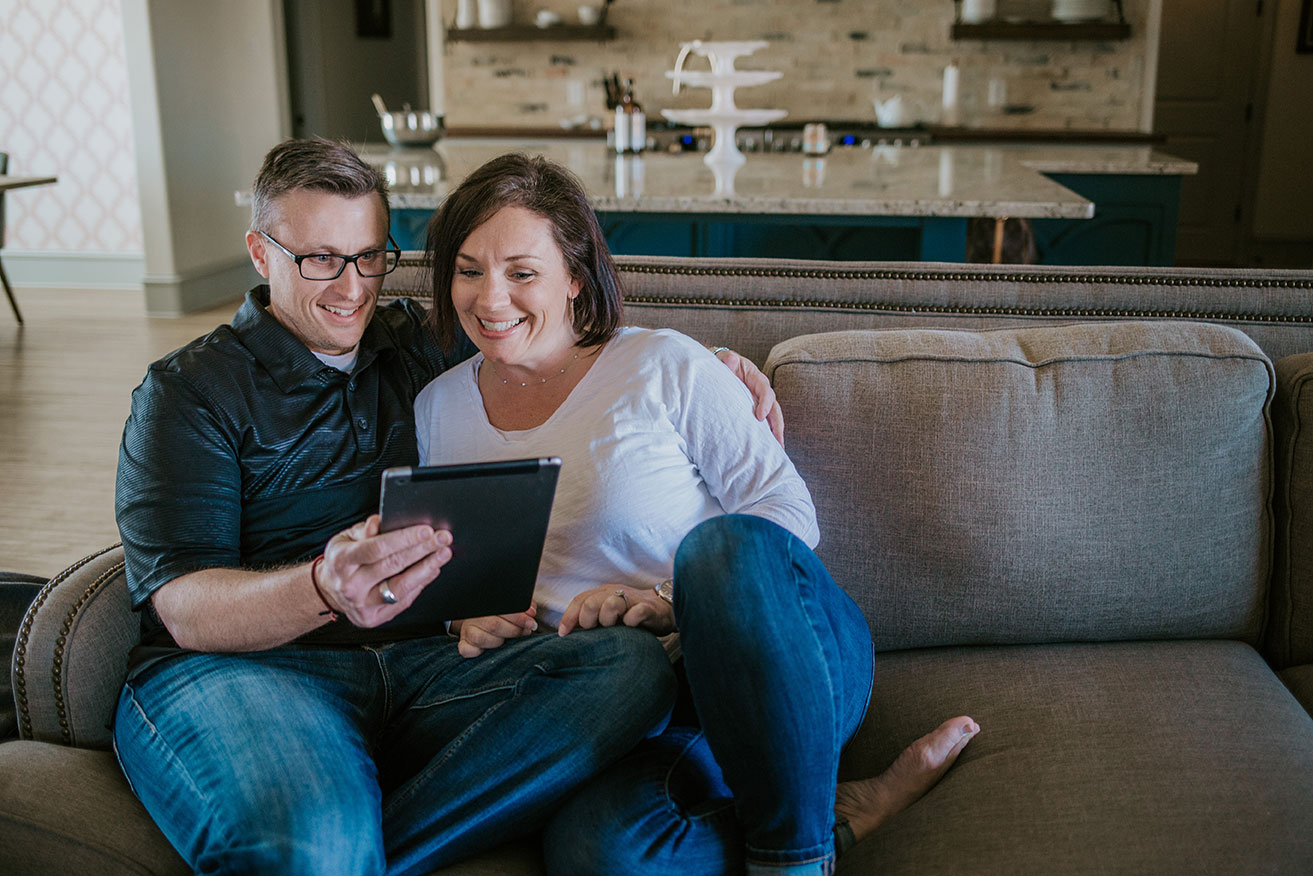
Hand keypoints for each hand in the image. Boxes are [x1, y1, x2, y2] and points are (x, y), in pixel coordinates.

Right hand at [316, 514, 452, 627]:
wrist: (329, 590)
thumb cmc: (343, 559)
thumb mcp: (345, 538)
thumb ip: (363, 530)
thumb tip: (378, 522)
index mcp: (342, 561)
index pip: (377, 548)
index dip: (404, 539)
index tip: (427, 530)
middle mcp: (351, 585)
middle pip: (393, 566)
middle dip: (423, 550)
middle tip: (443, 538)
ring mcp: (362, 605)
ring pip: (401, 587)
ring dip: (426, 569)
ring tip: (443, 554)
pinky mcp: (373, 618)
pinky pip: (403, 601)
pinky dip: (420, 584)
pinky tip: (432, 570)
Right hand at [450, 604, 538, 657]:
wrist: (480, 620)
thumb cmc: (502, 613)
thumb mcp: (513, 605)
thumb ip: (523, 606)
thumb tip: (531, 611)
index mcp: (486, 602)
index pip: (501, 608)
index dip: (518, 617)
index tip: (531, 622)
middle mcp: (474, 616)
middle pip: (493, 624)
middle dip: (514, 630)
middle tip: (526, 630)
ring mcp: (467, 630)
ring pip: (480, 638)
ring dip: (499, 641)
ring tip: (508, 640)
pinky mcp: (464, 644)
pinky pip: (467, 650)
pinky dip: (478, 652)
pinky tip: (489, 650)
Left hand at [557, 584, 674, 636]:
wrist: (663, 608)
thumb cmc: (631, 613)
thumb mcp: (609, 613)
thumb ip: (591, 618)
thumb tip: (569, 632)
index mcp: (603, 593)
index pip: (580, 600)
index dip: (569, 617)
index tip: (564, 634)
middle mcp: (615, 593)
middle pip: (591, 602)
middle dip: (588, 620)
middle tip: (594, 630)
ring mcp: (632, 599)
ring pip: (611, 604)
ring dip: (608, 619)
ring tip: (614, 628)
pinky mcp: (647, 608)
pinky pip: (635, 613)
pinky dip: (630, 621)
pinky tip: (630, 627)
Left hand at [714, 347, 784, 445]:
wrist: (719, 367)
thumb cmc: (721, 363)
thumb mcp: (723, 358)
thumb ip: (726, 359)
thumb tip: (731, 360)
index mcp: (755, 377)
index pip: (765, 390)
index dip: (765, 403)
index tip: (760, 417)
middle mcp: (761, 390)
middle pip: (774, 407)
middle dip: (777, 424)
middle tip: (777, 440)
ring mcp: (759, 401)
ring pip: (773, 417)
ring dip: (776, 433)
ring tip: (778, 450)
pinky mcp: (755, 410)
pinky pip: (765, 422)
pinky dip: (769, 435)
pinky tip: (770, 448)